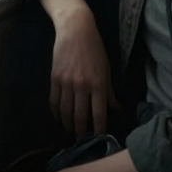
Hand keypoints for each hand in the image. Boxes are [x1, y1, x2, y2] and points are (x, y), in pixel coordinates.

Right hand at [50, 4, 119, 137]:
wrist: (75, 30)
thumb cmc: (95, 48)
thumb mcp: (106, 69)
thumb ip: (109, 92)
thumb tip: (116, 110)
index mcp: (98, 84)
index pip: (99, 114)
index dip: (99, 130)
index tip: (99, 139)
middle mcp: (82, 86)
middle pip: (80, 117)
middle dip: (81, 133)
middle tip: (81, 142)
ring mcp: (66, 83)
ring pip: (66, 112)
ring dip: (68, 125)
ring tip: (70, 132)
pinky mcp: (55, 78)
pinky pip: (54, 101)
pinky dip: (56, 113)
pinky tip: (59, 118)